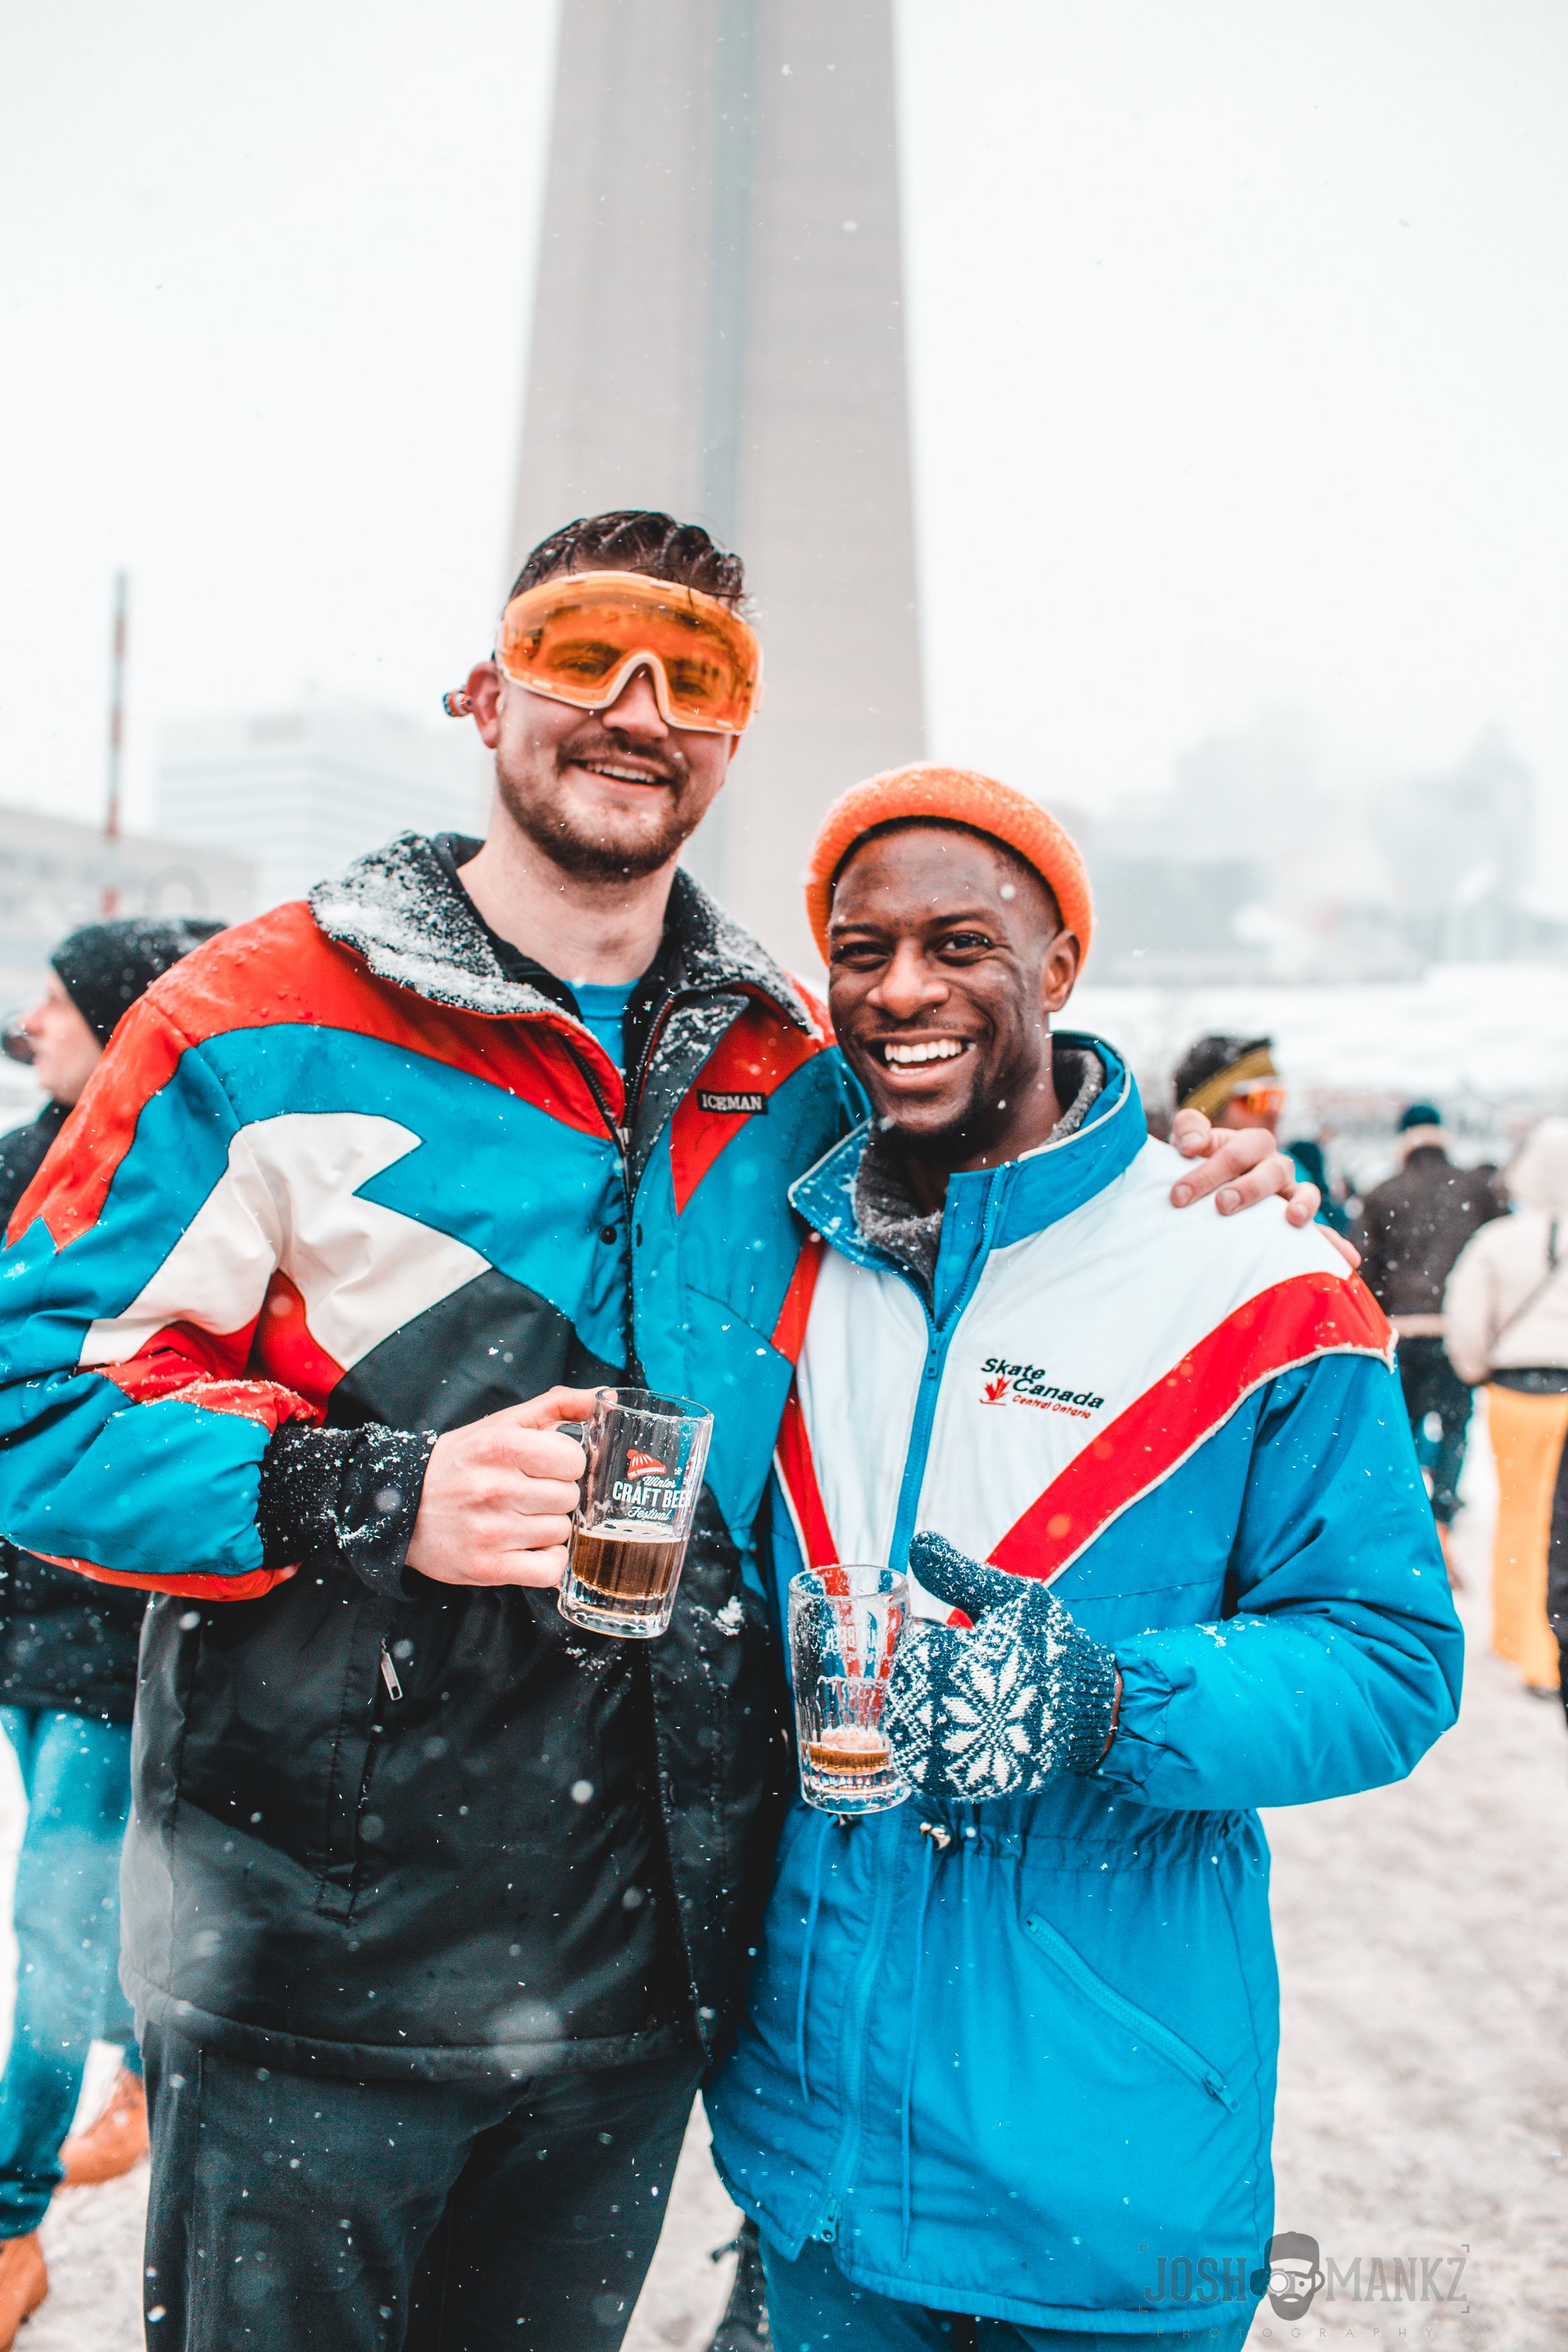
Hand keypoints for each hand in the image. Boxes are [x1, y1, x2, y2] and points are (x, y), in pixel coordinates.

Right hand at [403, 1386, 597, 1589]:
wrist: (401, 1507)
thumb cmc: (460, 1464)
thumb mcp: (500, 1424)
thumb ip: (554, 1405)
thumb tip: (601, 1396)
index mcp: (501, 1445)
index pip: (574, 1459)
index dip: (564, 1464)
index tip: (545, 1467)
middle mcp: (496, 1486)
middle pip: (569, 1496)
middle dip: (555, 1495)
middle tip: (527, 1494)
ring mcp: (492, 1530)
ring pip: (562, 1531)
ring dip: (548, 1527)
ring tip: (518, 1518)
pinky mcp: (488, 1566)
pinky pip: (550, 1569)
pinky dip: (546, 1562)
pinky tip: (526, 1548)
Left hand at [886, 1533, 1118, 1802]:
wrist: (1092, 1710)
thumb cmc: (1049, 1646)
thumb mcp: (1010, 1600)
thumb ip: (959, 1574)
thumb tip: (918, 1541)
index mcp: (963, 1658)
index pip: (906, 1654)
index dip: (910, 1647)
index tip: (931, 1640)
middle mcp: (958, 1710)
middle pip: (897, 1698)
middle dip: (907, 1684)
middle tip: (940, 1675)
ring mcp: (963, 1752)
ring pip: (904, 1738)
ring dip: (910, 1721)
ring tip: (940, 1704)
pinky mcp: (972, 1782)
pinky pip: (924, 1773)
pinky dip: (923, 1756)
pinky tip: (942, 1735)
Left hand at [1168, 1108, 1359, 1264]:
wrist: (1209, 1190)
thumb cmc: (1198, 1165)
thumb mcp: (1190, 1142)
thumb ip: (1188, 1130)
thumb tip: (1192, 1144)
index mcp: (1249, 1145)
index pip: (1236, 1150)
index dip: (1208, 1165)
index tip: (1178, 1189)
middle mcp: (1274, 1166)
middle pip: (1268, 1172)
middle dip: (1246, 1188)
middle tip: (1222, 1205)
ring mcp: (1290, 1193)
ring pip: (1303, 1193)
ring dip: (1302, 1206)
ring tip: (1294, 1219)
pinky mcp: (1299, 1220)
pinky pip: (1321, 1231)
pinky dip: (1333, 1243)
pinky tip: (1348, 1259)